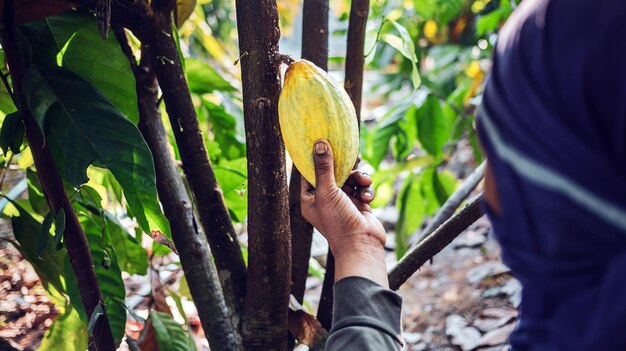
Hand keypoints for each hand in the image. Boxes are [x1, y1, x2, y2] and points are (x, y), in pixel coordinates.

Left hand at [301, 139, 387, 286]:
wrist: (362, 245)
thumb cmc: (338, 222)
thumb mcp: (327, 192)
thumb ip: (324, 167)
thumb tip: (319, 143)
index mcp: (310, 199)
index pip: (308, 173)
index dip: (315, 158)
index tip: (321, 141)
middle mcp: (325, 199)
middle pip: (333, 173)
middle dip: (344, 167)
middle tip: (352, 156)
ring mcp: (343, 202)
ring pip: (351, 179)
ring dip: (359, 178)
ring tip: (364, 181)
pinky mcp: (359, 205)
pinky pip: (362, 189)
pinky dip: (366, 190)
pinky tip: (368, 198)